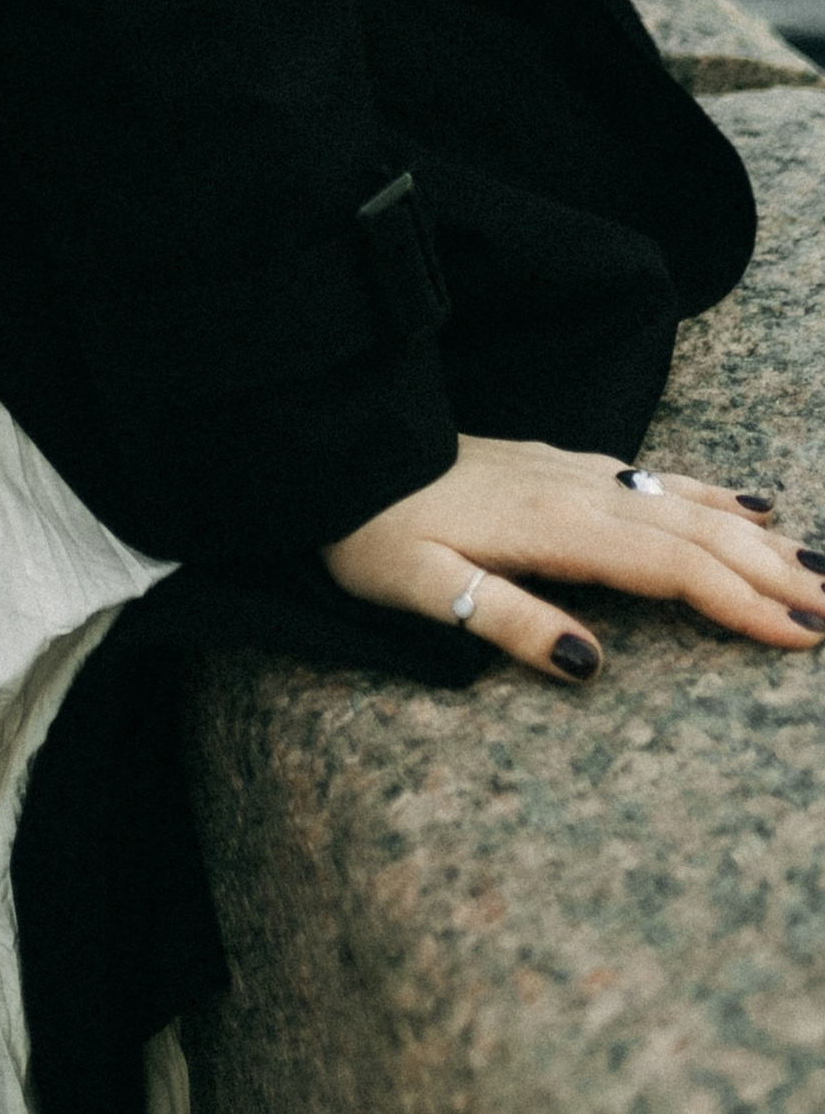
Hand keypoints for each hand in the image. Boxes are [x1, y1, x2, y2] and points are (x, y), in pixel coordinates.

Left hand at [323, 434, 823, 683]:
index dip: (737, 602)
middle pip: (695, 535)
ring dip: (759, 540)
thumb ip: (503, 620)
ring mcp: (573, 471)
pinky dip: (713, 495)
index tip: (801, 636)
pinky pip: (658, 479)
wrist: (338, 448)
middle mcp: (576, 490)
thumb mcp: (418, 586)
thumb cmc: (368, 530)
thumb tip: (590, 665)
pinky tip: (749, 506)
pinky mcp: (560, 464)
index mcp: (551, 526)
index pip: (668, 569)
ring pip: (686, 505)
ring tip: (823, 570)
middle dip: (775, 574)